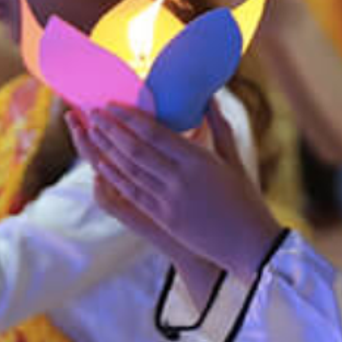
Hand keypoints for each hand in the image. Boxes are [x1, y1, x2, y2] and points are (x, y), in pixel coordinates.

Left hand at [81, 105, 281, 281]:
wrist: (248, 243)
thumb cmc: (245, 198)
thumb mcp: (234, 159)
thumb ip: (219, 127)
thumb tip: (210, 98)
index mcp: (199, 159)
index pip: (155, 133)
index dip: (131, 117)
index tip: (113, 103)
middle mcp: (180, 178)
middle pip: (136, 149)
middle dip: (112, 129)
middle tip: (94, 112)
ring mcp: (169, 200)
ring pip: (130, 171)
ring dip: (108, 150)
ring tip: (93, 133)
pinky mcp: (164, 218)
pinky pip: (134, 194)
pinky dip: (116, 178)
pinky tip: (102, 166)